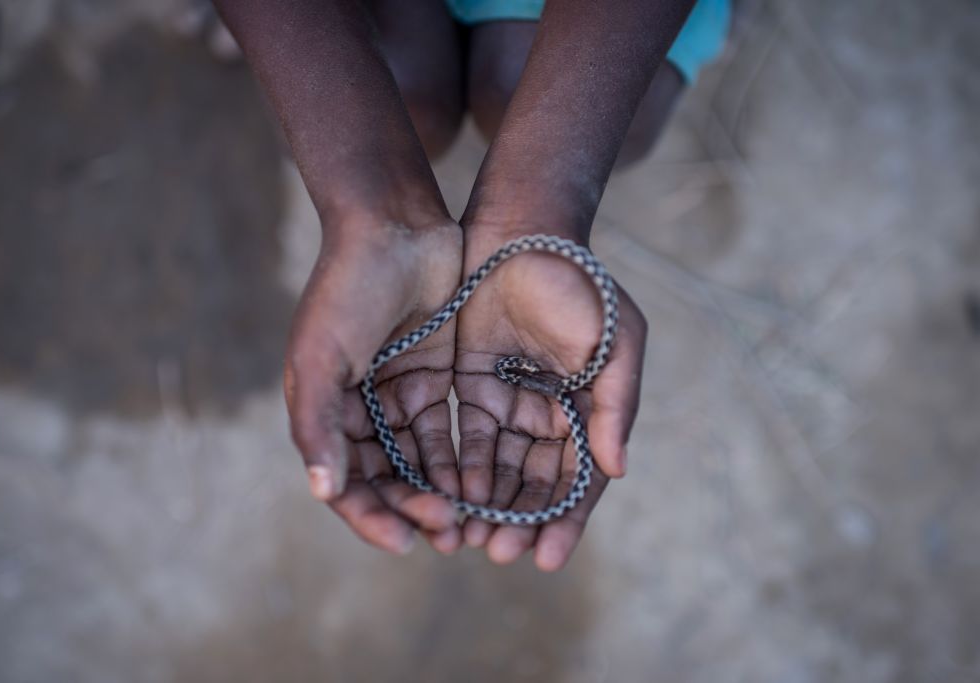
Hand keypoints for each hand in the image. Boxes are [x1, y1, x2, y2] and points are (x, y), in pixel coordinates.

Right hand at [284, 218, 463, 554]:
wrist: (394, 222)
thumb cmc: (347, 287)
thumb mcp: (323, 356)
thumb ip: (320, 424)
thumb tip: (324, 491)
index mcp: (322, 408)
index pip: (344, 481)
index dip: (371, 515)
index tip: (405, 542)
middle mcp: (357, 408)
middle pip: (385, 477)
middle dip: (413, 508)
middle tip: (448, 532)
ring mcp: (396, 392)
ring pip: (418, 460)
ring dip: (439, 491)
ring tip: (468, 520)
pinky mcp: (433, 375)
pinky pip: (446, 429)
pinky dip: (459, 457)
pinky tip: (482, 483)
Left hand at [454, 226, 647, 570]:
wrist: (522, 232)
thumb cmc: (578, 285)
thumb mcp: (613, 344)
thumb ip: (614, 407)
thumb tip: (616, 471)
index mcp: (589, 408)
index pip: (578, 479)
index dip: (564, 520)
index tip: (545, 558)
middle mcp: (549, 413)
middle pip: (535, 484)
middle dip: (519, 521)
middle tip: (498, 554)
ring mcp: (509, 401)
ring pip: (498, 470)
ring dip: (486, 506)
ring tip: (469, 537)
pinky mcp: (470, 386)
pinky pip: (466, 439)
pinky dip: (460, 470)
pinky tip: (449, 498)